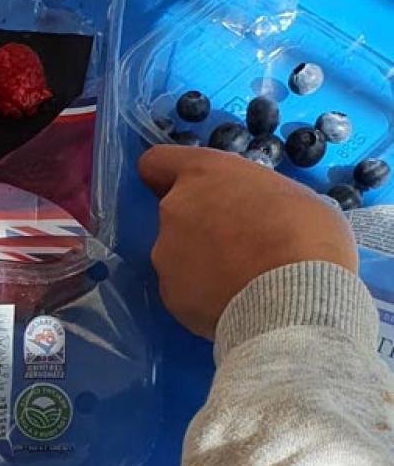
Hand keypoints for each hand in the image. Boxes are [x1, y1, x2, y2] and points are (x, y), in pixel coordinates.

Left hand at [139, 146, 358, 338]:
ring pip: (176, 255)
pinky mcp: (169, 295)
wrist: (294, 297)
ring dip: (200, 263)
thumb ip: (253, 198)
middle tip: (238, 245)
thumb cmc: (306, 236)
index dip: (168, 176)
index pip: (158, 162)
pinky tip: (232, 303)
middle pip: (175, 213)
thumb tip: (255, 216)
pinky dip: (202, 296)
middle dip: (199, 227)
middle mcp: (175, 209)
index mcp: (204, 174)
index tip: (186, 188)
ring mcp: (165, 254)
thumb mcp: (290, 196)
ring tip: (240, 281)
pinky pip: (183, 291)